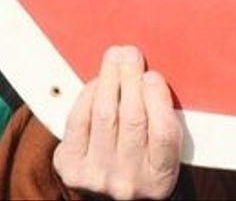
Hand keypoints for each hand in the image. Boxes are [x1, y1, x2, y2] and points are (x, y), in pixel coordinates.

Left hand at [54, 46, 182, 199]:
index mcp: (160, 178)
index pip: (163, 133)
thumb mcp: (161, 156)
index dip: (157, 98)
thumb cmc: (139, 167)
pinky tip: (97, 81)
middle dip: (131, 77)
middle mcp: (129, 181)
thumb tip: (150, 75)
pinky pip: (79, 120)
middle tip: (130, 54)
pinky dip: (88, 95)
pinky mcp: (71, 168)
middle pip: (132, 117)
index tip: (153, 75)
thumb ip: (162, 123)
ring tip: (115, 58)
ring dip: (110, 78)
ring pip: (105, 114)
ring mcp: (97, 176)